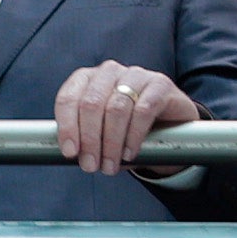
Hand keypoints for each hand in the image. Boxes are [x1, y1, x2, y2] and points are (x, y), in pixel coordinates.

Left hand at [54, 59, 201, 175]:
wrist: (169, 123)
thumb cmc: (126, 127)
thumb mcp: (101, 132)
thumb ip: (84, 139)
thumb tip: (73, 157)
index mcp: (86, 79)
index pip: (68, 98)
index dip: (67, 126)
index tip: (70, 152)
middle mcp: (109, 72)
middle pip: (91, 103)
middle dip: (89, 139)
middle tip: (91, 165)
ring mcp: (136, 75)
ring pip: (116, 108)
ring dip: (111, 142)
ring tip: (110, 165)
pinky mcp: (160, 85)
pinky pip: (143, 110)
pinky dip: (133, 136)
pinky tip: (129, 153)